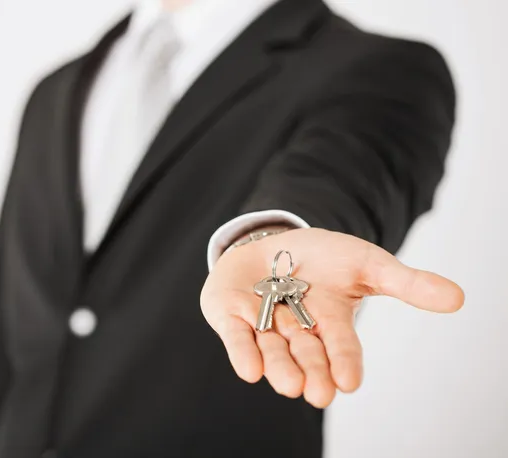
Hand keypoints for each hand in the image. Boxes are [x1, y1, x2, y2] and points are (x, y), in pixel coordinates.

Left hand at [200, 228, 463, 407]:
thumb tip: (457, 298)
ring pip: (272, 349)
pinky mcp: (231, 314)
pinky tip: (250, 370)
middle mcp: (296, 330)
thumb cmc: (323, 258)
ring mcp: (262, 323)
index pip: (340, 346)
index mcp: (329, 322)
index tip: (350, 383)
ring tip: (288, 384)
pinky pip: (236, 334)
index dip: (344, 362)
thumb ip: (405, 282)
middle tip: (318, 394)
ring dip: (279, 367)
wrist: (273, 243)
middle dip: (312, 372)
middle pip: (306, 354)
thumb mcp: (366, 263)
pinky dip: (242, 351)